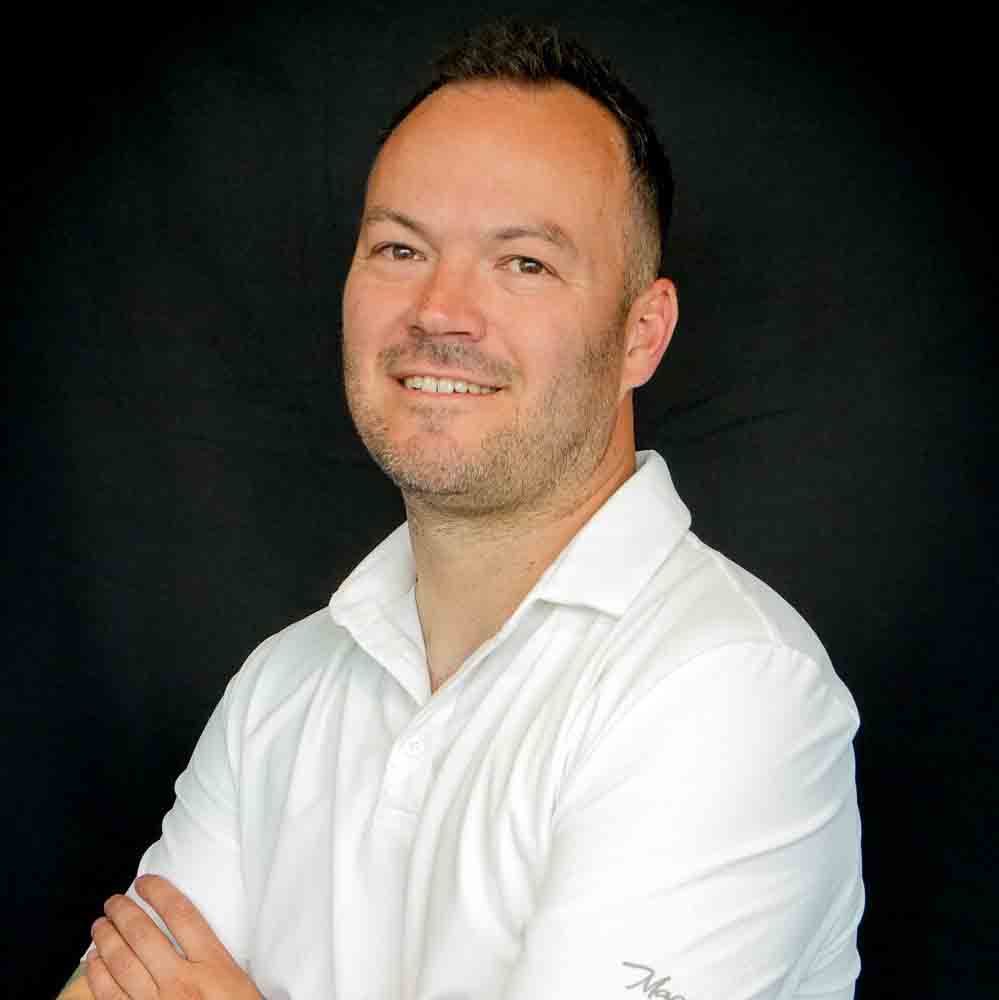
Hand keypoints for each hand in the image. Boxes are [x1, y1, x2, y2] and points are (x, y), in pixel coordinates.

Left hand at [87, 874, 261, 998]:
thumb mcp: (237, 983)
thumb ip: (215, 960)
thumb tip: (190, 933)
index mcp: (214, 967)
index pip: (183, 916)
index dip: (161, 893)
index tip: (147, 881)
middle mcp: (183, 983)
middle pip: (146, 935)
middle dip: (125, 912)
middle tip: (114, 900)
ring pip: (122, 963)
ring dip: (106, 939)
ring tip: (100, 924)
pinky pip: (111, 996)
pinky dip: (98, 975)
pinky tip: (93, 961)